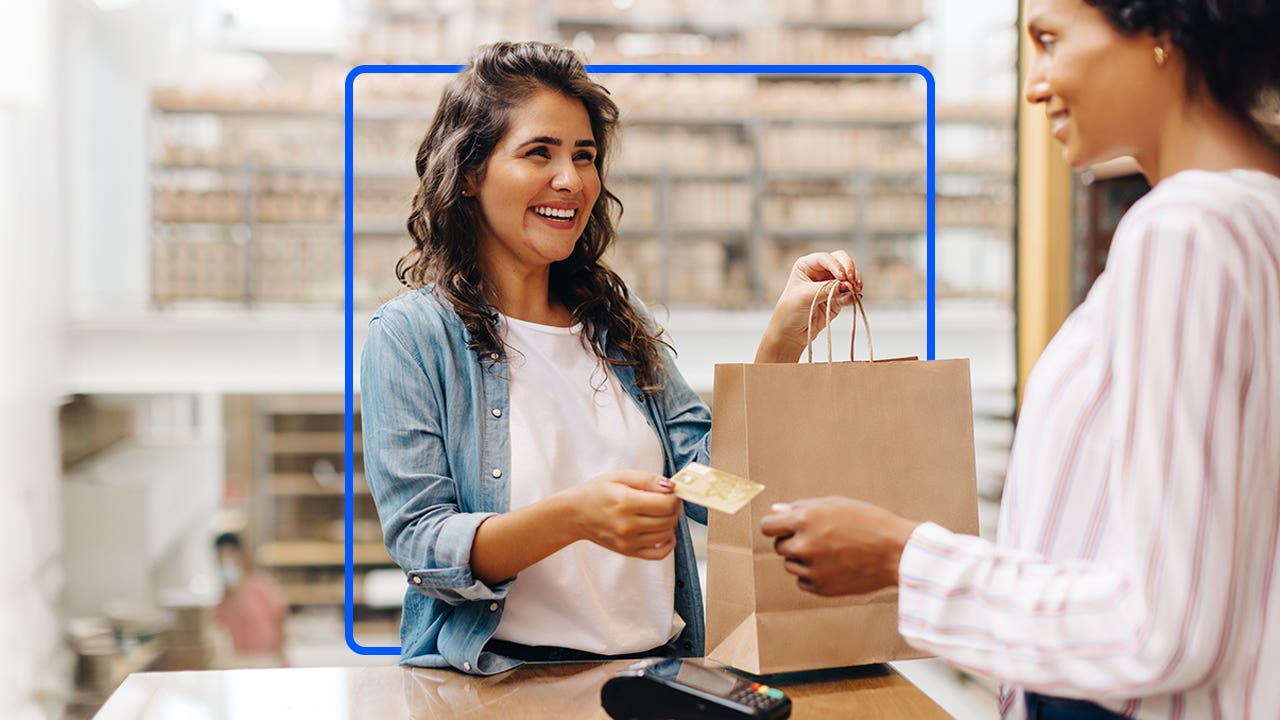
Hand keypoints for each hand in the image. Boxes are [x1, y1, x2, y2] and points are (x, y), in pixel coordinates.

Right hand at [565, 471, 682, 559]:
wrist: (575, 515)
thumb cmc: (596, 493)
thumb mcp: (620, 476)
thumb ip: (647, 479)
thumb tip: (671, 486)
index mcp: (626, 502)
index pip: (666, 504)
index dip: (675, 497)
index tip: (672, 492)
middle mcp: (628, 525)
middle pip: (669, 520)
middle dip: (675, 508)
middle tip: (668, 500)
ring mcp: (628, 541)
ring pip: (666, 535)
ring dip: (670, 523)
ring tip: (661, 513)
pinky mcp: (628, 552)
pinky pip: (658, 554)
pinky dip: (667, 543)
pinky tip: (663, 532)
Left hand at [756, 251, 861, 362]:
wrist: (791, 333)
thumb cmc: (789, 311)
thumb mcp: (804, 296)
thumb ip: (825, 289)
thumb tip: (846, 285)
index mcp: (807, 265)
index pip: (826, 258)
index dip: (836, 264)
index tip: (842, 276)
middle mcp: (820, 272)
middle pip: (842, 261)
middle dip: (849, 269)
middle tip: (852, 281)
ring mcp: (830, 284)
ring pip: (849, 276)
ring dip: (855, 282)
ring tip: (856, 291)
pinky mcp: (838, 299)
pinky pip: (850, 294)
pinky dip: (854, 295)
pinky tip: (855, 298)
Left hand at [759, 496, 918, 595]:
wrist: (897, 552)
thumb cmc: (869, 522)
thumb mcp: (835, 505)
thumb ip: (801, 508)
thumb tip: (775, 511)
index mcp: (805, 520)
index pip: (767, 526)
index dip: (775, 525)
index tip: (783, 526)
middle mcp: (804, 545)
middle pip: (780, 546)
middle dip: (793, 541)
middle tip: (819, 537)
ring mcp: (812, 569)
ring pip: (791, 565)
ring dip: (803, 559)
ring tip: (831, 551)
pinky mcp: (821, 588)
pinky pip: (803, 581)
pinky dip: (813, 575)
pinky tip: (834, 566)